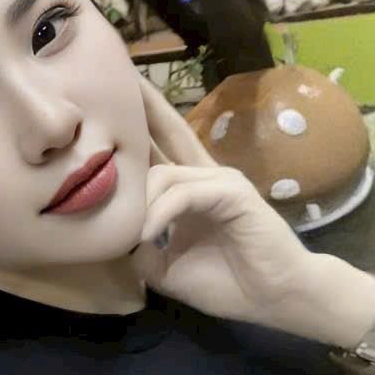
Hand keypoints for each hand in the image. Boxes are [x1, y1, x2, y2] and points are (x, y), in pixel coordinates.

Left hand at [133, 77, 317, 327]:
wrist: (275, 299)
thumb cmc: (226, 284)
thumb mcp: (165, 270)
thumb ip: (139, 249)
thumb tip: (111, 236)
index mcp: (186, 190)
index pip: (154, 149)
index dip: (132, 127)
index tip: (99, 109)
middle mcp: (202, 176)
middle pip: (166, 131)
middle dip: (139, 105)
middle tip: (111, 74)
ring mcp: (219, 180)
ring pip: (162, 173)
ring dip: (139, 204)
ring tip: (130, 233)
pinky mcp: (233, 192)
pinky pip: (183, 194)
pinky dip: (160, 214)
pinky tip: (147, 235)